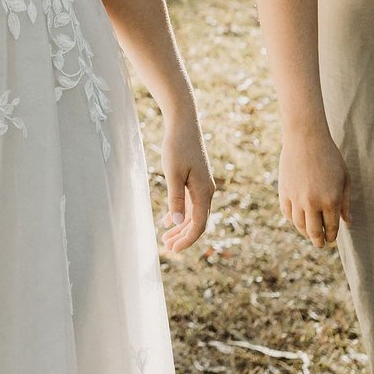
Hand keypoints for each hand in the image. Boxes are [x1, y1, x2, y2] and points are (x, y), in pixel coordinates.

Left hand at [159, 113, 213, 256]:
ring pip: (194, 213)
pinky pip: (190, 203)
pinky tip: (168, 221)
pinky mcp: (196, 180)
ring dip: (181, 227)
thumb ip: (176, 198)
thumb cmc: (177, 146)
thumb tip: (178, 222)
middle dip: (183, 236)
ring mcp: (202, 186)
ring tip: (166, 238)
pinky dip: (181, 213)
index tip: (173, 250)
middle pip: (198, 222)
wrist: (184, 123)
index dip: (187, 239)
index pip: (199, 224)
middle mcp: (207, 191)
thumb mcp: (173, 173)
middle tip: (167, 248)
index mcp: (204, 192)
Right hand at [278, 124, 348, 248]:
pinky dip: (292, 220)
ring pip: (299, 225)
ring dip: (305, 232)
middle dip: (318, 240)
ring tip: (309, 234)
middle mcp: (312, 203)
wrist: (305, 139)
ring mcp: (296, 198)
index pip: (331, 227)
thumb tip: (348, 223)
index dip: (332, 235)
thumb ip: (346, 203)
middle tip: (320, 244)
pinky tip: (298, 220)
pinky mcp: (284, 192)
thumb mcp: (344, 179)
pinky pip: (287, 213)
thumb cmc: (329, 157)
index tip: (332, 238)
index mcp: (330, 200)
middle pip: (314, 231)